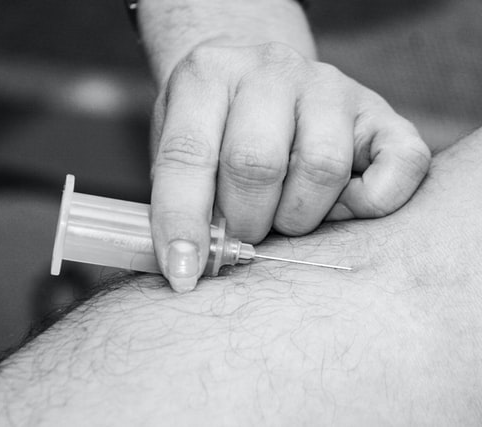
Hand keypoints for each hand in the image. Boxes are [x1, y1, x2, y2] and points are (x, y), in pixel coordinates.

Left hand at [150, 42, 430, 291]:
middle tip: (241, 229)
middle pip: (255, 164)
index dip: (181, 222)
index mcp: (207, 76)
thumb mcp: (176, 144)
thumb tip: (185, 264)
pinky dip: (371, 203)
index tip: (181, 275)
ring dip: (297, 216)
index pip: (187, 155)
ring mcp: (330, 86)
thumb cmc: (213, 126)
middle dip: (243, 220)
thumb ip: (178, 194)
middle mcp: (271, 69)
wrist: (256, 76)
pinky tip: (340, 206)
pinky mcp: (380, 112)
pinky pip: (400, 165)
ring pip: (321, 168)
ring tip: (281, 213)